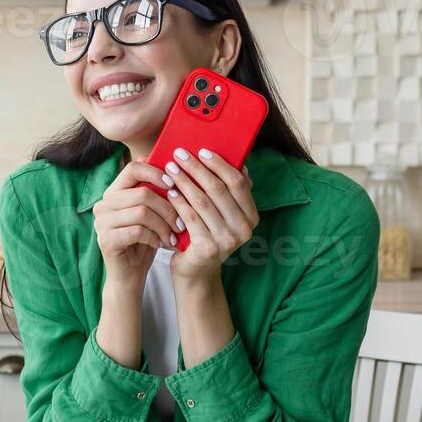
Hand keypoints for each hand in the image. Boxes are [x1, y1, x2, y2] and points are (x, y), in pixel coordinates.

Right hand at [91, 159, 180, 292]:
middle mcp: (103, 204)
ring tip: (173, 235)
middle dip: (168, 207)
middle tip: (180, 222)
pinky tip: (161, 244)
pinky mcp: (106, 240)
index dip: (156, 173)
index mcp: (114, 192)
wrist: (129, 276)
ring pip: (142, 212)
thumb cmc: (143, 241)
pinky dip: (155, 237)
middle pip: (142, 192)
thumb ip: (153, 191)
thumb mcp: (151, 213)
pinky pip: (138, 231)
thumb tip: (167, 163)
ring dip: (163, 224)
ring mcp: (102, 222)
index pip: (133, 168)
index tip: (173, 185)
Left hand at [161, 147, 257, 281]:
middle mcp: (244, 229)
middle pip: (218, 189)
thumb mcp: (223, 215)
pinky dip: (178, 201)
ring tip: (170, 169)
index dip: (220, 164)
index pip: (238, 183)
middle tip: (179, 154)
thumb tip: (239, 162)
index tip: (202, 150)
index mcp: (251, 216)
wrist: (196, 271)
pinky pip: (190, 217)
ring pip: (202, 201)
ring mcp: (227, 240)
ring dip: (184, 181)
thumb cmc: (207, 235)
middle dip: (196, 168)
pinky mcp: (208, 248)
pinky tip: (169, 191)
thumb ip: (230, 193)